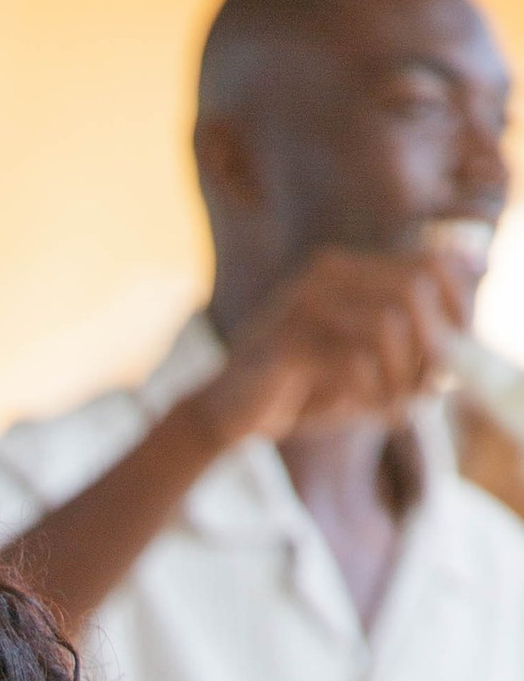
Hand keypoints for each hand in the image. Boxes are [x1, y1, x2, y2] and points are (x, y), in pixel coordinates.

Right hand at [207, 242, 465, 447]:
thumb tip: (453, 370)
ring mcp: (303, 304)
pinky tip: (362, 411)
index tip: (457, 354)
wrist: (224, 414)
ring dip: (398, 377)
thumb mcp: (359, 372)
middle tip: (424, 388)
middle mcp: (326, 274)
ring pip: (387, 327)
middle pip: (412, 291)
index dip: (456, 307)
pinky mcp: (286, 343)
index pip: (427, 265)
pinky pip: (352, 363)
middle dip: (429, 347)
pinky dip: (369, 394)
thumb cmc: (297, 393)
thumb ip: (404, 362)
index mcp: (346, 270)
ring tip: (389, 407)